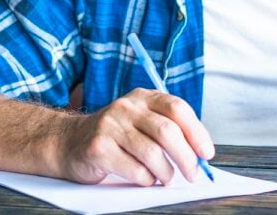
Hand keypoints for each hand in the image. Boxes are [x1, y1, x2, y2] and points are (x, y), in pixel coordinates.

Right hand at [57, 88, 213, 185]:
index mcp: (142, 97)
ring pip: (152, 153)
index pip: (177, 108)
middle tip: (192, 174)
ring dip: (166, 172)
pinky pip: (134, 169)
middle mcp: (126, 107)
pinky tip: (145, 178)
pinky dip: (146, 179)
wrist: (69, 141)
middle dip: (186, 157)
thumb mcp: (140, 121)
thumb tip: (200, 153)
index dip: (197, 132)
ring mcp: (110, 126)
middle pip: (167, 132)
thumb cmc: (115, 136)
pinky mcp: (98, 148)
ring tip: (167, 179)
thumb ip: (167, 129)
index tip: (206, 153)